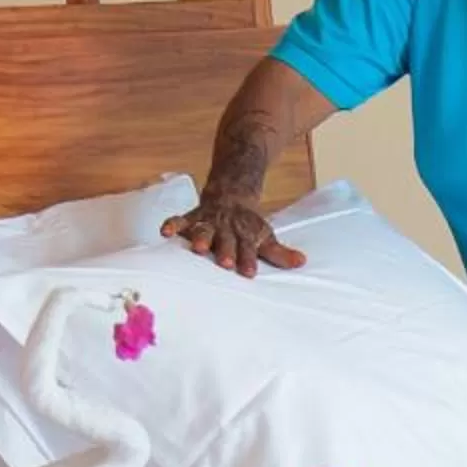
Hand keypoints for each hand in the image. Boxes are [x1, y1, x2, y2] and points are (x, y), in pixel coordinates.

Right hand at [160, 196, 304, 277]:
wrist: (232, 192)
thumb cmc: (248, 225)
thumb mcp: (265, 237)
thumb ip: (279, 253)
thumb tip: (302, 262)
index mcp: (246, 237)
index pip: (249, 250)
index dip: (248, 260)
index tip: (249, 273)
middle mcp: (227, 230)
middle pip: (227, 241)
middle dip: (226, 251)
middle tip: (226, 263)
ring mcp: (210, 222)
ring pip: (204, 230)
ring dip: (201, 238)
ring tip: (199, 249)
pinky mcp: (193, 217)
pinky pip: (181, 220)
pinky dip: (173, 224)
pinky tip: (164, 232)